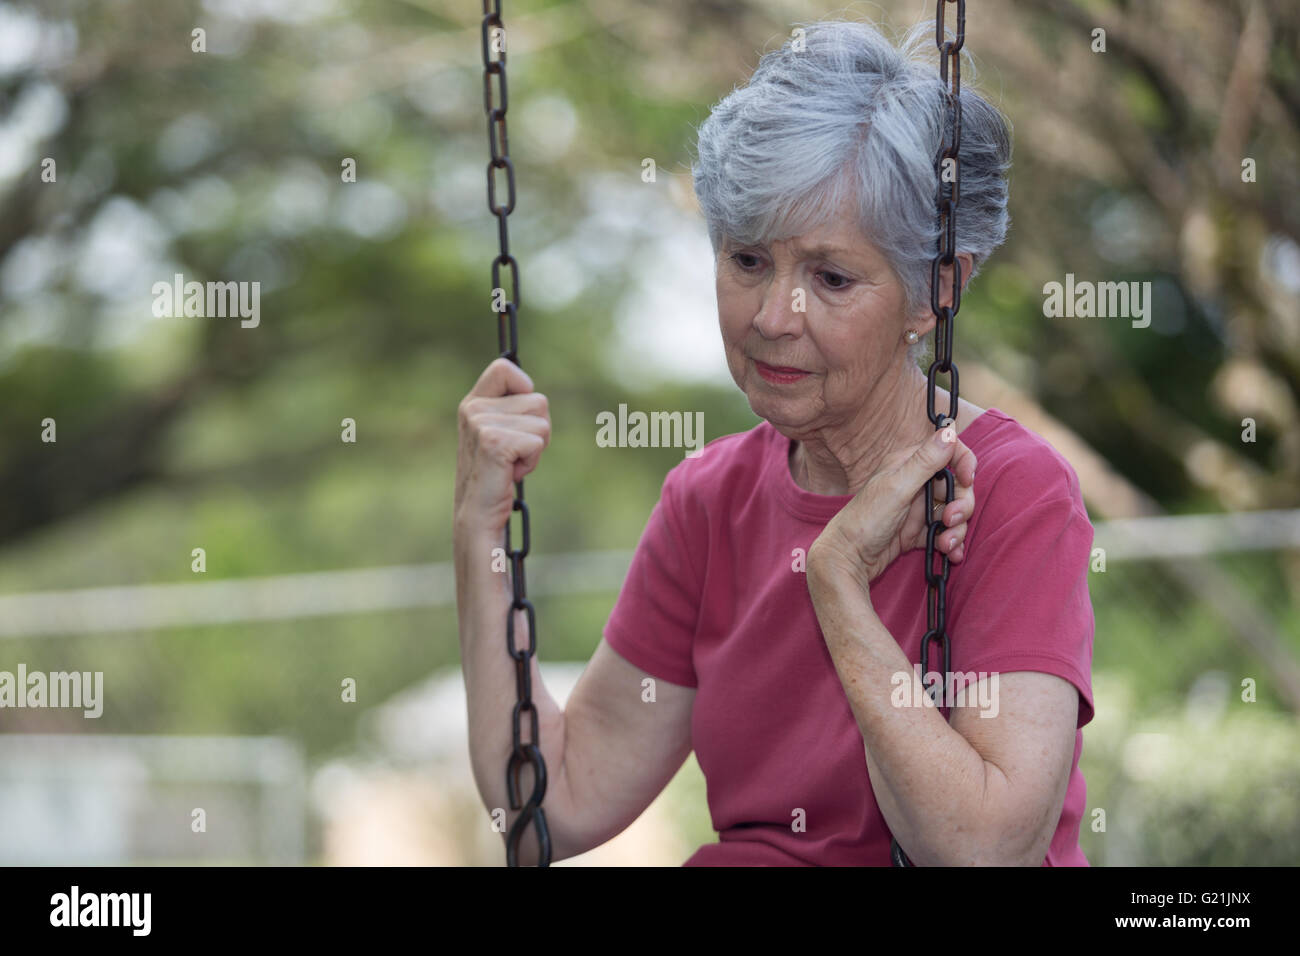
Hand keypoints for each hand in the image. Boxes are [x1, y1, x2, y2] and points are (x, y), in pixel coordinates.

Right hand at [454, 357, 551, 533]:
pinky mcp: (493, 442)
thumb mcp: (498, 434)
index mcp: (473, 403)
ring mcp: (481, 424)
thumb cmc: (494, 478)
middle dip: (537, 431)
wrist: (478, 517)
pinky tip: (511, 474)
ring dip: (535, 449)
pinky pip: (537, 441)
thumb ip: (509, 408)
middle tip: (514, 455)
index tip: (520, 419)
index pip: (504, 368)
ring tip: (511, 465)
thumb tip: (529, 384)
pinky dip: (532, 461)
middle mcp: (473, 409)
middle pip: (538, 401)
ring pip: (542, 423)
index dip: (524, 388)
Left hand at [808, 428, 976, 587]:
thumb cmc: (865, 521)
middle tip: (950, 520)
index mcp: (908, 464)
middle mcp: (914, 483)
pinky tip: (952, 554)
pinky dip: (951, 543)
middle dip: (961, 505)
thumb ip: (925, 461)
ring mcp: (916, 508)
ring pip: (952, 512)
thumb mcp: (897, 487)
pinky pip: (944, 533)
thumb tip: (948, 431)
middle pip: (956, 487)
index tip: (968, 480)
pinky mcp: (916, 531)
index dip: (963, 463)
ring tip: (947, 545)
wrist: (848, 558)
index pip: (948, 453)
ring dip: (957, 529)